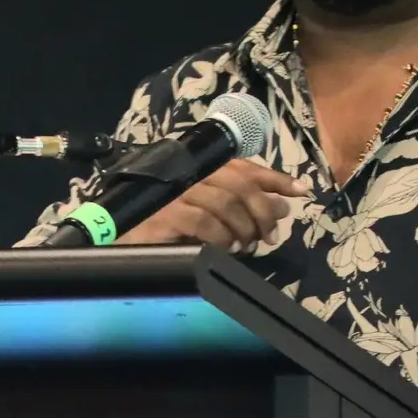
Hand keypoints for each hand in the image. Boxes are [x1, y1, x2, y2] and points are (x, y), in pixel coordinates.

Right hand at [117, 160, 311, 251]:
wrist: (117, 246)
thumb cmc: (163, 234)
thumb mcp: (208, 220)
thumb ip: (242, 210)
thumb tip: (282, 207)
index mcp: (198, 173)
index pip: (242, 167)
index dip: (274, 177)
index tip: (300, 191)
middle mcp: (186, 177)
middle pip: (237, 183)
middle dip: (262, 209)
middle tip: (269, 235)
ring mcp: (173, 195)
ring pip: (224, 202)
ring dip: (243, 227)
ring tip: (246, 246)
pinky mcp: (163, 216)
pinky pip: (203, 222)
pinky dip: (221, 238)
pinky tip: (225, 249)